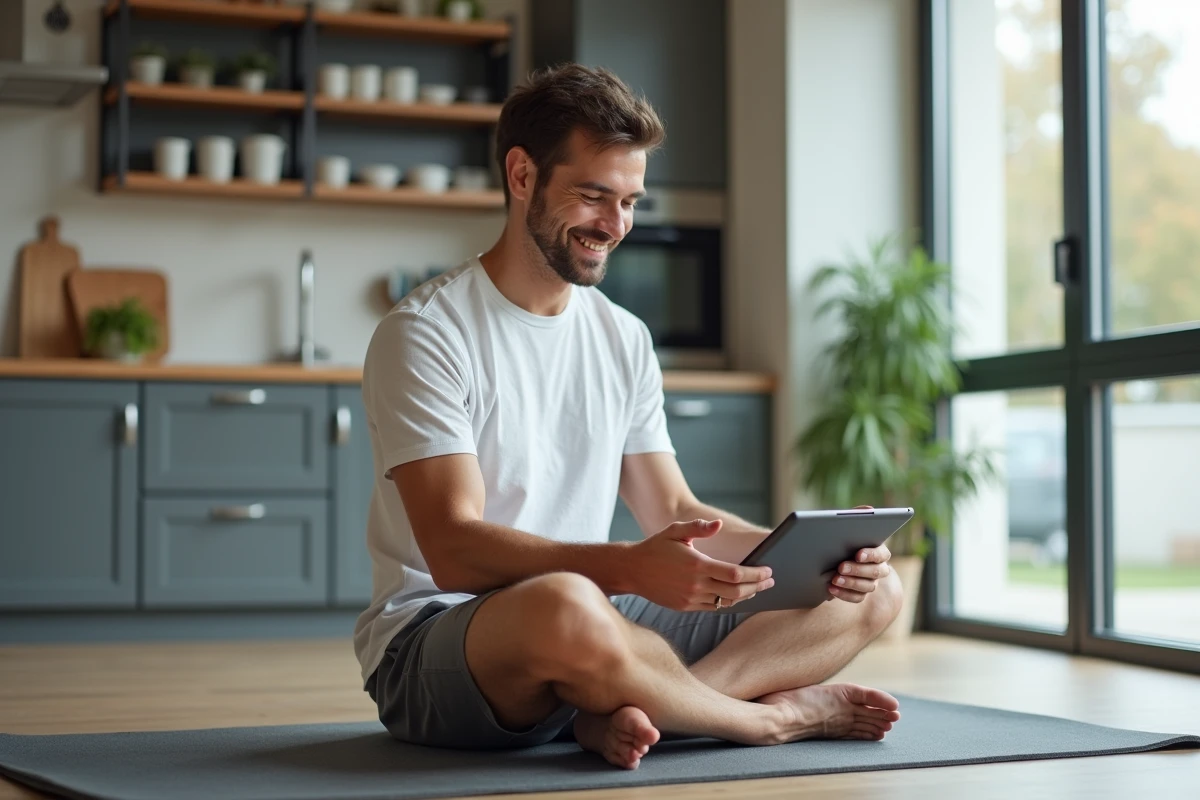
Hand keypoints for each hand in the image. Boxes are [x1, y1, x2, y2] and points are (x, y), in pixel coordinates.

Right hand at [630, 519, 773, 611]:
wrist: (631, 570)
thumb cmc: (655, 547)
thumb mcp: (675, 531)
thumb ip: (698, 527)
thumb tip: (718, 525)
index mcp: (697, 564)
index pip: (735, 573)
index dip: (755, 574)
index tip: (768, 570)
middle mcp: (696, 584)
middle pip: (736, 591)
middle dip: (757, 586)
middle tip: (770, 581)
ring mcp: (690, 598)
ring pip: (726, 602)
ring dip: (745, 595)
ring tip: (758, 588)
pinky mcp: (685, 606)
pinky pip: (713, 607)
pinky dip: (728, 602)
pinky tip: (736, 594)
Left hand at [829, 506, 891, 603]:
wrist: (826, 557)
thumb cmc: (841, 538)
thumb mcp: (846, 525)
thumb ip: (857, 517)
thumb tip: (868, 509)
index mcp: (878, 550)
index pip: (881, 554)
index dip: (871, 555)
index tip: (858, 554)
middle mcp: (878, 568)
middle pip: (875, 572)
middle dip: (858, 569)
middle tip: (841, 566)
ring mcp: (870, 582)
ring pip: (867, 586)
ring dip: (850, 582)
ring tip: (833, 578)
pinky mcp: (860, 593)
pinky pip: (856, 597)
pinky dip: (844, 594)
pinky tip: (830, 588)